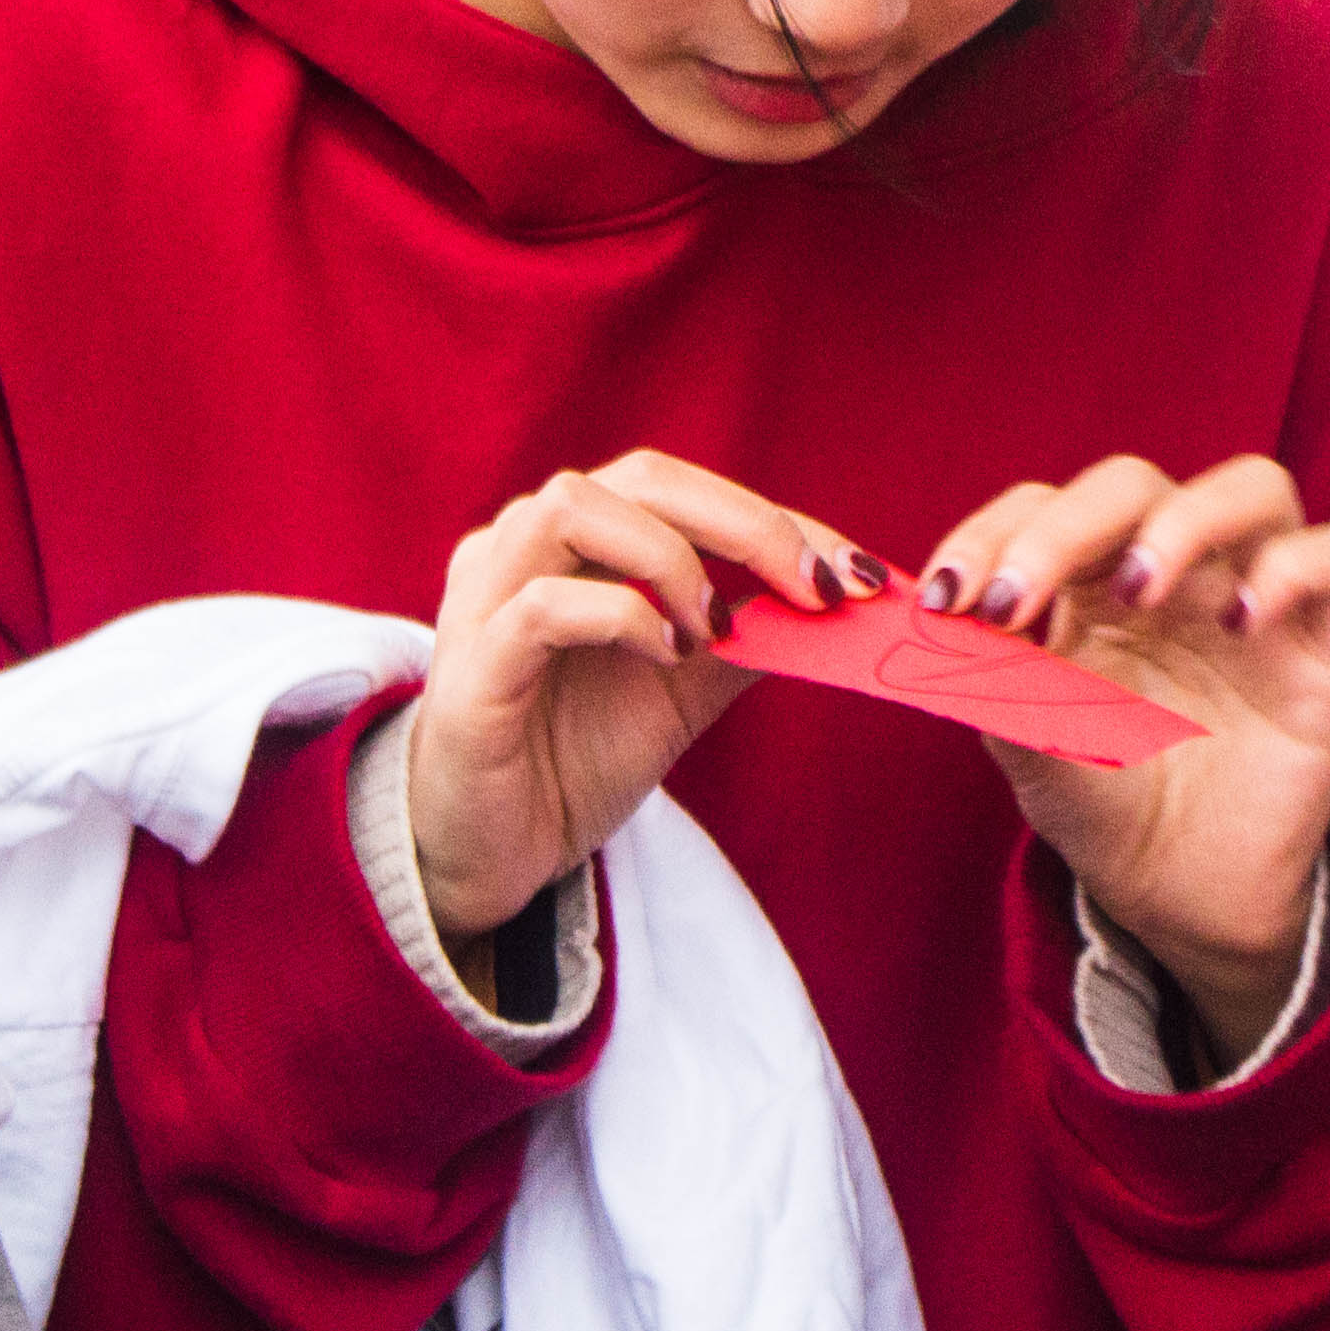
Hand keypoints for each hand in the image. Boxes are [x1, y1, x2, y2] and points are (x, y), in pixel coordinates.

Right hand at [409, 450, 882, 945]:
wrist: (488, 853)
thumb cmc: (569, 759)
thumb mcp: (679, 693)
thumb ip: (739, 640)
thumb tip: (832, 604)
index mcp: (572, 544)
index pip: (680, 492)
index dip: (776, 521)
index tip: (857, 574)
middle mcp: (521, 548)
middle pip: (637, 477)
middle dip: (745, 523)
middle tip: (816, 588)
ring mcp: (486, 597)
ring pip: (572, 506)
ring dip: (669, 559)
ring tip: (713, 629)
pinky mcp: (472, 665)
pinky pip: (542, 604)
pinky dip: (619, 615)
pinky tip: (664, 656)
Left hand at [921, 456, 1329, 1064]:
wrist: (1180, 892)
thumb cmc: (1101, 802)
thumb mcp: (1031, 748)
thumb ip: (994, 679)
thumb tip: (948, 616)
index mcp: (1088, 581)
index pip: (1039, 506)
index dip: (989, 534)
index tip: (947, 598)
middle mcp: (1173, 571)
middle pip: (1132, 484)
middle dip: (1064, 527)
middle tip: (1017, 600)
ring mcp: (1254, 597)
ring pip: (1252, 487)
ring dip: (1184, 522)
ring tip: (1141, 591)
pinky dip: (1295, 568)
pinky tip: (1241, 622)